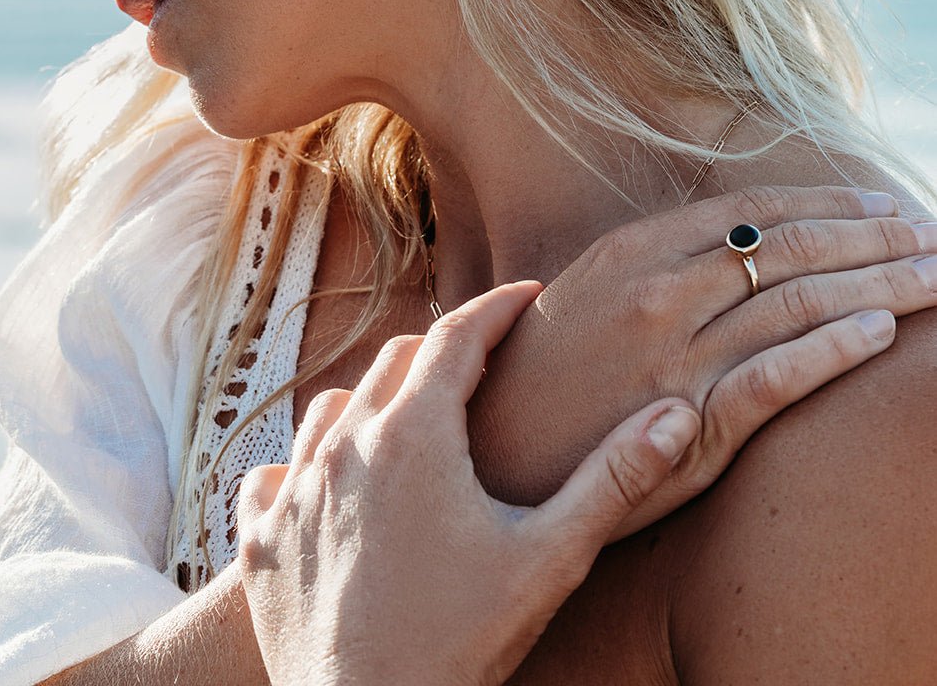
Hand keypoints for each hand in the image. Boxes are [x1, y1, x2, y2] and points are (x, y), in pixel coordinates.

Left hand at [237, 282, 703, 685]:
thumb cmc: (463, 643)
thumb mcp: (551, 557)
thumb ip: (615, 480)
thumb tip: (679, 414)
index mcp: (414, 432)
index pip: (459, 333)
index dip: (497, 308)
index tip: (527, 296)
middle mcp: (344, 444)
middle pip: (395, 360)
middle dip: (441, 350)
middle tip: (480, 360)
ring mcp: (294, 490)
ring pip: (330, 408)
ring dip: (369, 402)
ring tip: (404, 420)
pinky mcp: (259, 540)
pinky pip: (271, 474)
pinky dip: (300, 467)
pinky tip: (321, 487)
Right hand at [467, 184, 930, 536]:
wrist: (495, 453)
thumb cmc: (544, 366)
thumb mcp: (592, 287)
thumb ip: (662, 258)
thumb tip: (736, 237)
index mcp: (637, 249)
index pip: (755, 210)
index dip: (828, 200)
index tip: (881, 198)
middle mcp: (660, 292)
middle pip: (791, 250)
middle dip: (872, 235)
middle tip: (929, 231)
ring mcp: (676, 357)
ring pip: (798, 304)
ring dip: (879, 284)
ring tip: (933, 275)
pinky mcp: (687, 423)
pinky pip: (775, 378)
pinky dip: (833, 351)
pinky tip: (880, 332)